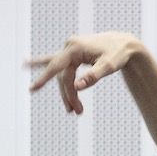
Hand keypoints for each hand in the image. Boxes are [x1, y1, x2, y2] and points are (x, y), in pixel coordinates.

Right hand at [26, 32, 141, 113]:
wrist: (124, 44)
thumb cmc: (118, 54)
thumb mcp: (109, 66)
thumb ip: (93, 76)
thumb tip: (78, 87)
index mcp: (76, 48)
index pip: (57, 67)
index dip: (44, 78)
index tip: (32, 89)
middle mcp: (69, 47)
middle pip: (61, 75)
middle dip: (67, 94)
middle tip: (76, 111)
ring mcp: (70, 50)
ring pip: (63, 75)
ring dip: (68, 92)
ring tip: (77, 110)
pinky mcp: (73, 54)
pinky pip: (61, 67)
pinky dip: (56, 77)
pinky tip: (32, 69)